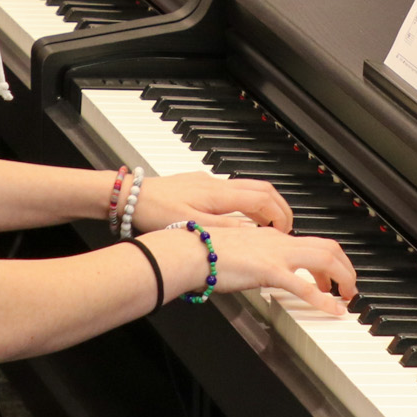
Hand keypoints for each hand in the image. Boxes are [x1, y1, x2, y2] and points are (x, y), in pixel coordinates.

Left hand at [131, 172, 291, 233]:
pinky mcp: (200, 184)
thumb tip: (251, 235)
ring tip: (268, 226)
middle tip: (285, 226)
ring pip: (248, 187)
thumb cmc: (154, 211)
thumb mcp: (191, 226)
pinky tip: (241, 218)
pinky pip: (234, 190)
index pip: (262, 199)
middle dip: (279, 207)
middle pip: (262, 188)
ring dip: (264, 204)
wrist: (131, 196)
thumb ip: (223, 230)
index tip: (285, 232)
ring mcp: (209, 182)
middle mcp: (217, 184)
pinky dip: (247, 203)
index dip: (279, 216)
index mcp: (218, 194)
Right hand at [185, 224, 357, 315]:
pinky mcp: (268, 270)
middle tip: (348, 288)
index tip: (331, 278)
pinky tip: (332, 309)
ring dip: (342, 278)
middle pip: (328, 246)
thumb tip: (261, 270)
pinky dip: (323, 298)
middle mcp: (278, 240)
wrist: (191, 251)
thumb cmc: (205, 253)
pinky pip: (303, 285)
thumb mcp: (239, 251)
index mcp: (272, 236)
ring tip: (346, 297)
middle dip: (345, 268)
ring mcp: (276, 254)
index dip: (330, 260)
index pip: (312, 242)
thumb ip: (254, 257)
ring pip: (324, 258)